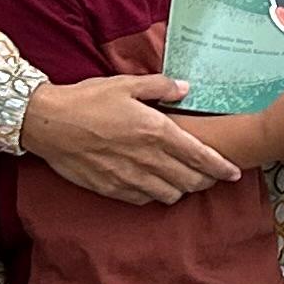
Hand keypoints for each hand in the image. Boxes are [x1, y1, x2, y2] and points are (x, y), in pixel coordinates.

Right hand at [23, 69, 241, 203]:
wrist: (48, 122)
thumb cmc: (87, 99)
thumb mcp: (125, 83)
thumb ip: (160, 86)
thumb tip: (186, 89)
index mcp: (155, 130)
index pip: (199, 155)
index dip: (220, 167)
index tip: (235, 173)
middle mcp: (146, 158)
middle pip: (189, 180)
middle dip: (205, 180)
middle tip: (209, 175)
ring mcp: (128, 177)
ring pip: (169, 194)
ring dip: (180, 189)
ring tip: (183, 180)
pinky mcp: (110, 188)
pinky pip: (143, 200)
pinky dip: (154, 195)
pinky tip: (153, 185)